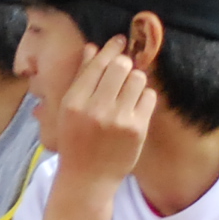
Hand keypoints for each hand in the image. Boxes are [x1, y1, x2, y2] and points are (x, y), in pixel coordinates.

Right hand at [50, 37, 155, 188]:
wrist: (88, 178)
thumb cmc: (76, 141)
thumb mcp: (69, 109)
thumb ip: (81, 77)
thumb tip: (93, 48)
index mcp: (74, 101)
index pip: (98, 63)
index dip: (111, 48)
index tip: (119, 40)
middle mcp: (95, 108)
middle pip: (121, 66)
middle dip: (124, 64)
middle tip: (123, 71)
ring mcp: (118, 119)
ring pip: (138, 78)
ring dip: (135, 80)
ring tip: (128, 91)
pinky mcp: (137, 129)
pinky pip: (149, 97)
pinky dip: (143, 97)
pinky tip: (134, 106)